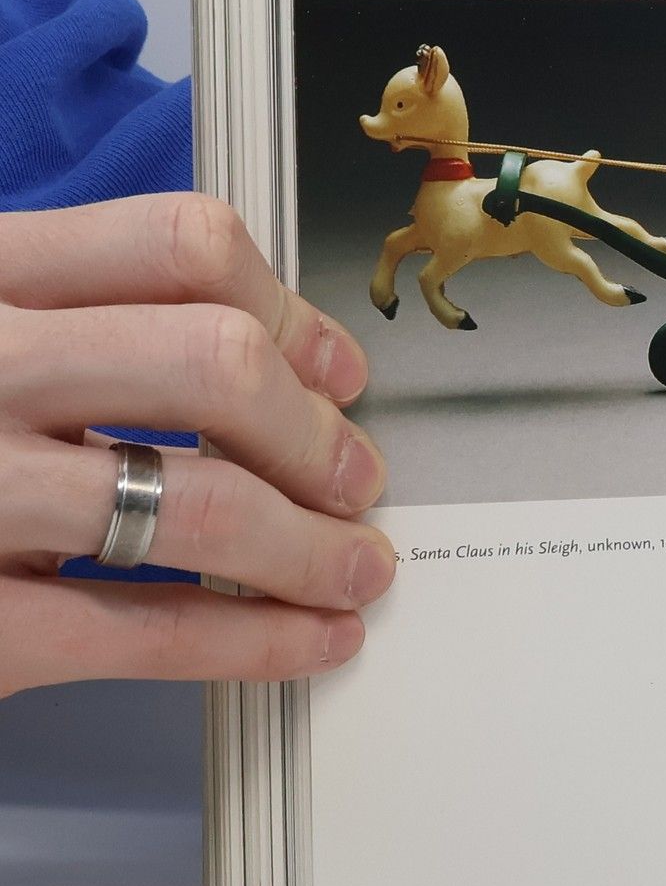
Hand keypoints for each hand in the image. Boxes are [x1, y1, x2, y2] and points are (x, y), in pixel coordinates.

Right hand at [0, 196, 395, 697]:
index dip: (292, 312)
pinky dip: (257, 641)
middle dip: (315, 435)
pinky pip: (144, 630)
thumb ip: (91, 325)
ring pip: (200, 505)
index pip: (180, 245)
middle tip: (354, 480)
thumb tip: (288, 362)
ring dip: (314, 548)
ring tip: (354, 566)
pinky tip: (311, 639)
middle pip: (213, 365)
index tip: (337, 372)